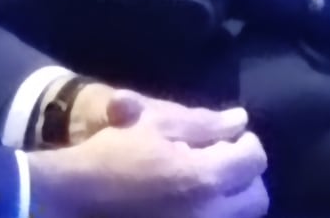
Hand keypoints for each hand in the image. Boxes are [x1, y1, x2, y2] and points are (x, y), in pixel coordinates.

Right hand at [25, 98, 273, 217]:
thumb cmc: (111, 155)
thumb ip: (202, 123)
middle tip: (222, 160)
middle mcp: (211, 215)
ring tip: (204, 182)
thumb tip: (239, 120)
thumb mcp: (153, 125)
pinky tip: (190, 200)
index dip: (247, 143)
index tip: (230, 136)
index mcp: (205, 179)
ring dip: (232, 198)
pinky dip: (213, 212)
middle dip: (245, 174)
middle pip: (256, 197)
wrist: (72, 199)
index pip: (254, 160)